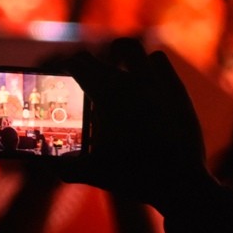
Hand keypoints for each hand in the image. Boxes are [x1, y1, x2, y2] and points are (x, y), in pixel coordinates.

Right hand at [58, 39, 208, 209]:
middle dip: (87, 67)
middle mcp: (129, 82)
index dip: (67, 66)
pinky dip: (148, 65)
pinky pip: (157, 60)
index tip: (64, 72)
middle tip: (83, 79)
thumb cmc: (134, 177)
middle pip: (99, 60)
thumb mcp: (95, 173)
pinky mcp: (175, 88)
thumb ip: (67, 167)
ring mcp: (155, 83)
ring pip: (128, 49)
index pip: (78, 64)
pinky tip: (146, 77)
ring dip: (118, 54)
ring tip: (114, 66)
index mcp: (105, 96)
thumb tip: (51, 165)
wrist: (181, 183)